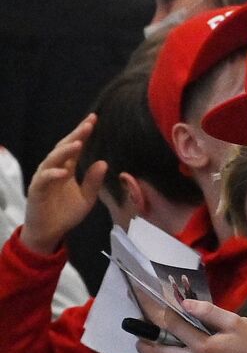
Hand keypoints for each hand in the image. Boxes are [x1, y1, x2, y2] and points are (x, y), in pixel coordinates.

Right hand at [21, 114, 106, 255]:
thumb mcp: (87, 198)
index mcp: (67, 169)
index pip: (75, 147)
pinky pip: (44, 180)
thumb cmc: (66, 213)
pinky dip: (53, 174)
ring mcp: (44, 179)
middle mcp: (54, 170)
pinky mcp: (36, 191)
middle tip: (88, 124)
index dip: (83, 134)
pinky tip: (63, 172)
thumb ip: (94, 181)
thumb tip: (104, 162)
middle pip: (64, 148)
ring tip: (78, 143)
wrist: (50, 232)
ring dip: (64, 151)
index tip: (94, 119)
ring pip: (52, 160)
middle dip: (75, 135)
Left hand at [135, 299, 246, 352]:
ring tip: (145, 342)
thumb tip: (185, 303)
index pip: (173, 326)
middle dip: (144, 340)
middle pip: (158, 351)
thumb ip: (210, 312)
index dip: (160, 315)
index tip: (148, 307)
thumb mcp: (236, 323)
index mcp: (204, 347)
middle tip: (135, 330)